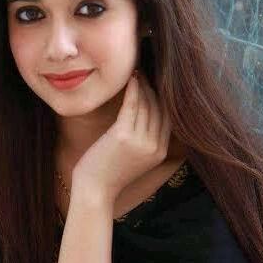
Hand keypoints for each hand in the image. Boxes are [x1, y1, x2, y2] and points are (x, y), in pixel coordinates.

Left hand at [72, 71, 171, 203]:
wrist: (95, 190)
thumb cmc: (109, 173)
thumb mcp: (135, 158)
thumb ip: (144, 141)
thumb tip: (145, 115)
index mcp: (160, 152)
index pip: (168, 118)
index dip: (163, 99)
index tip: (155, 84)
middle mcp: (155, 146)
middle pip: (160, 108)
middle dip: (154, 88)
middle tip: (146, 72)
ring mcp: (141, 141)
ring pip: (148, 104)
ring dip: (143, 85)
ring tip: (137, 72)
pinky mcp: (124, 135)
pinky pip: (133, 105)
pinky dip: (133, 89)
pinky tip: (131, 78)